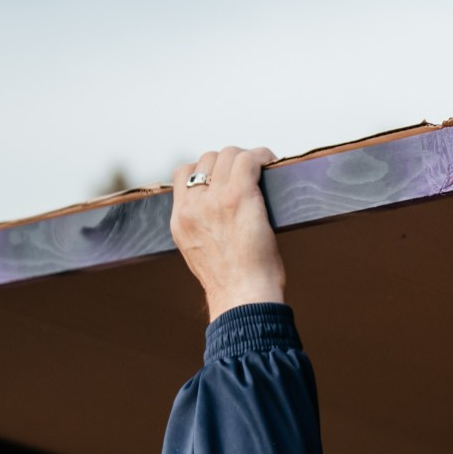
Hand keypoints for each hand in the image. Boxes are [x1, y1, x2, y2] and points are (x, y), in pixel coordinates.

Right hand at [171, 146, 285, 320]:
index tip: (227, 179)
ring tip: (262, 169)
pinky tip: (272, 163)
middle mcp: (192, 206)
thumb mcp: (202, 254)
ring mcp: (214, 199)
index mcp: (180, 220)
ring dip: (247, 158)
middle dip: (230, 162)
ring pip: (228, 155)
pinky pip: (249, 159)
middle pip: (207, 159)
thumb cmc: (234, 285)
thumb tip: (220, 217)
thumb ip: (203, 230)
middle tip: (250, 174)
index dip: (207, 170)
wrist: (242, 298)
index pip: (183, 174)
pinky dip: (263, 156)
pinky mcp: (238, 197)